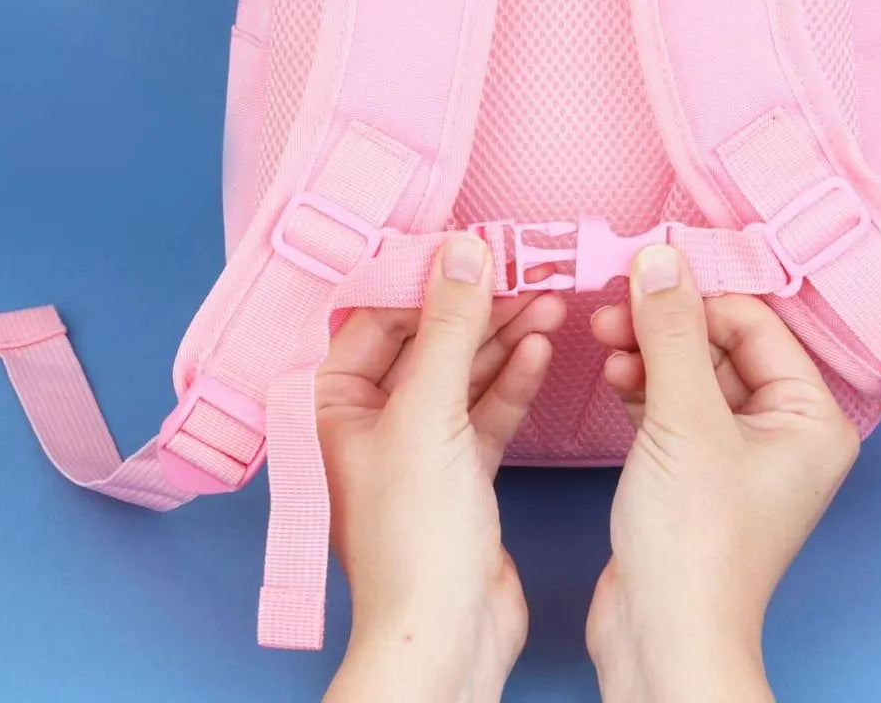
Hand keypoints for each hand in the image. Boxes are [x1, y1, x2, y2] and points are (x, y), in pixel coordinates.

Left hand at [317, 232, 565, 702]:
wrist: (448, 634)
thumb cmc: (413, 536)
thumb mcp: (430, 413)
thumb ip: (451, 327)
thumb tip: (464, 250)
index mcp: (331, 402)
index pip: (380, 315)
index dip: (429, 279)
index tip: (476, 245)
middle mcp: (368, 419)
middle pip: (428, 340)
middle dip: (478, 308)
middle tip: (526, 270)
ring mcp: (416, 445)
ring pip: (463, 372)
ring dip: (504, 339)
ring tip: (549, 301)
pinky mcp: (458, 470)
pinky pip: (484, 409)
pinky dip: (512, 381)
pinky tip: (540, 350)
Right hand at [587, 245, 858, 702]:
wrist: (662, 638)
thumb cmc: (694, 544)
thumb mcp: (683, 419)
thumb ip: (672, 331)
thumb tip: (661, 258)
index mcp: (811, 417)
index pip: (755, 322)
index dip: (697, 295)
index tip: (642, 273)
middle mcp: (785, 431)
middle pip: (722, 343)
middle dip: (665, 323)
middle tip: (614, 307)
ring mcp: (740, 452)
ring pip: (694, 371)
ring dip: (649, 350)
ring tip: (605, 340)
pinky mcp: (698, 470)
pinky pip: (675, 404)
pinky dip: (644, 383)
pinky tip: (614, 373)